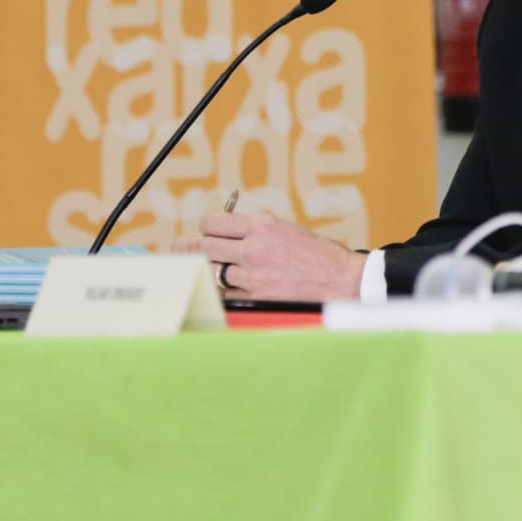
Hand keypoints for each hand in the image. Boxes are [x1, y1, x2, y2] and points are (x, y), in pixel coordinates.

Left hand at [178, 211, 364, 301]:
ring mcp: (252, 276)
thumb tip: (229, 231)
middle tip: (180, 248)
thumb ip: (257, 229)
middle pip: (204, 246)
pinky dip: (220, 291)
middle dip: (190, 247)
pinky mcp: (255, 298)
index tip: (205, 231)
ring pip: (210, 271)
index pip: (213, 222)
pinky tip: (219, 288)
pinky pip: (224, 294)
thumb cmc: (318, 254)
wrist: (341, 281)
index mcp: (262, 226)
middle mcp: (253, 248)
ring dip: (204, 270)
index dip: (205, 227)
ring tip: (196, 268)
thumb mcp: (287, 229)